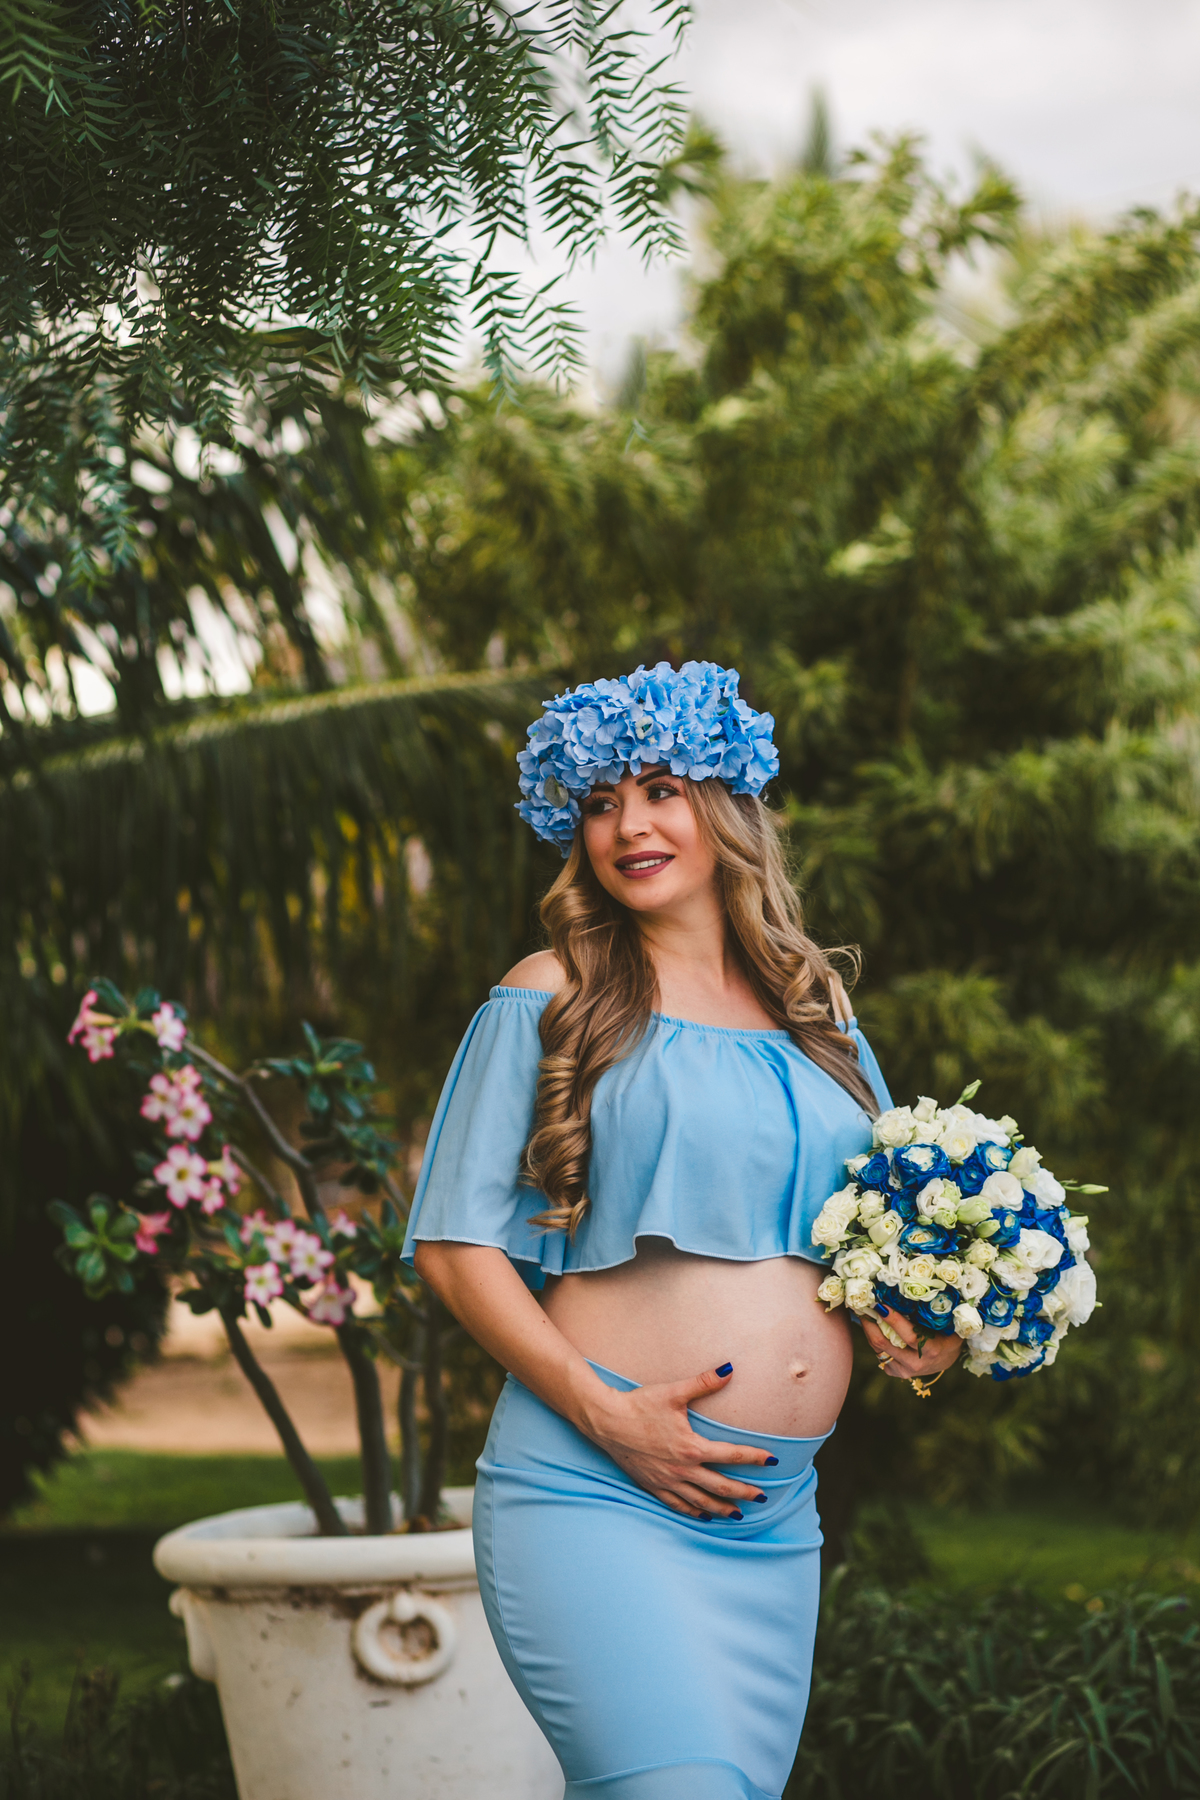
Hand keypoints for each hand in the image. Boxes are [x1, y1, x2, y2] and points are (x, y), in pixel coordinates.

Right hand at [579, 1365, 774, 1519]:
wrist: (606, 1421)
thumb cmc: (640, 1405)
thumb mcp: (673, 1392)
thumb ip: (704, 1382)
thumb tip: (729, 1369)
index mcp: (691, 1447)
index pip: (731, 1455)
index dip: (754, 1458)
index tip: (772, 1461)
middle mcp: (682, 1469)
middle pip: (721, 1486)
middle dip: (744, 1492)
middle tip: (762, 1497)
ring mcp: (667, 1481)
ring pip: (701, 1501)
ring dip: (722, 1508)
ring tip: (738, 1514)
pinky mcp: (653, 1486)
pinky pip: (677, 1505)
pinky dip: (693, 1512)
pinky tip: (703, 1515)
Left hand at [861, 1308, 962, 1381]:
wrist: (946, 1358)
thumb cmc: (946, 1333)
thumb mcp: (944, 1323)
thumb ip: (929, 1312)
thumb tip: (906, 1289)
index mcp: (931, 1350)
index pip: (909, 1336)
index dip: (893, 1320)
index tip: (880, 1304)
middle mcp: (916, 1363)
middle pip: (884, 1343)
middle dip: (870, 1322)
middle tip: (862, 1305)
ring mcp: (905, 1370)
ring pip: (877, 1349)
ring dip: (868, 1330)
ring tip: (863, 1312)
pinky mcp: (897, 1373)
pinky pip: (879, 1356)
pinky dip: (874, 1340)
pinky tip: (873, 1327)